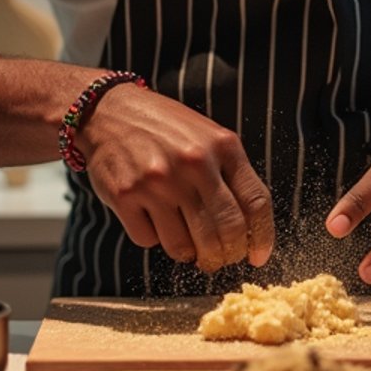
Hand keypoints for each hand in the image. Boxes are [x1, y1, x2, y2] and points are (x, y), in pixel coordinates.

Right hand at [79, 84, 273, 272]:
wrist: (109, 111)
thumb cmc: (164, 128)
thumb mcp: (207, 136)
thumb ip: (229, 174)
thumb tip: (250, 229)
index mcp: (221, 145)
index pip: (255, 202)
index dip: (262, 237)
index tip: (257, 257)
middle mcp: (193, 163)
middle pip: (226, 231)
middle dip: (227, 255)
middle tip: (220, 259)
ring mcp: (158, 181)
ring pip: (186, 246)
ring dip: (192, 255)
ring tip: (189, 246)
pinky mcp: (125, 196)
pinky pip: (150, 241)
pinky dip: (155, 239)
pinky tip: (154, 221)